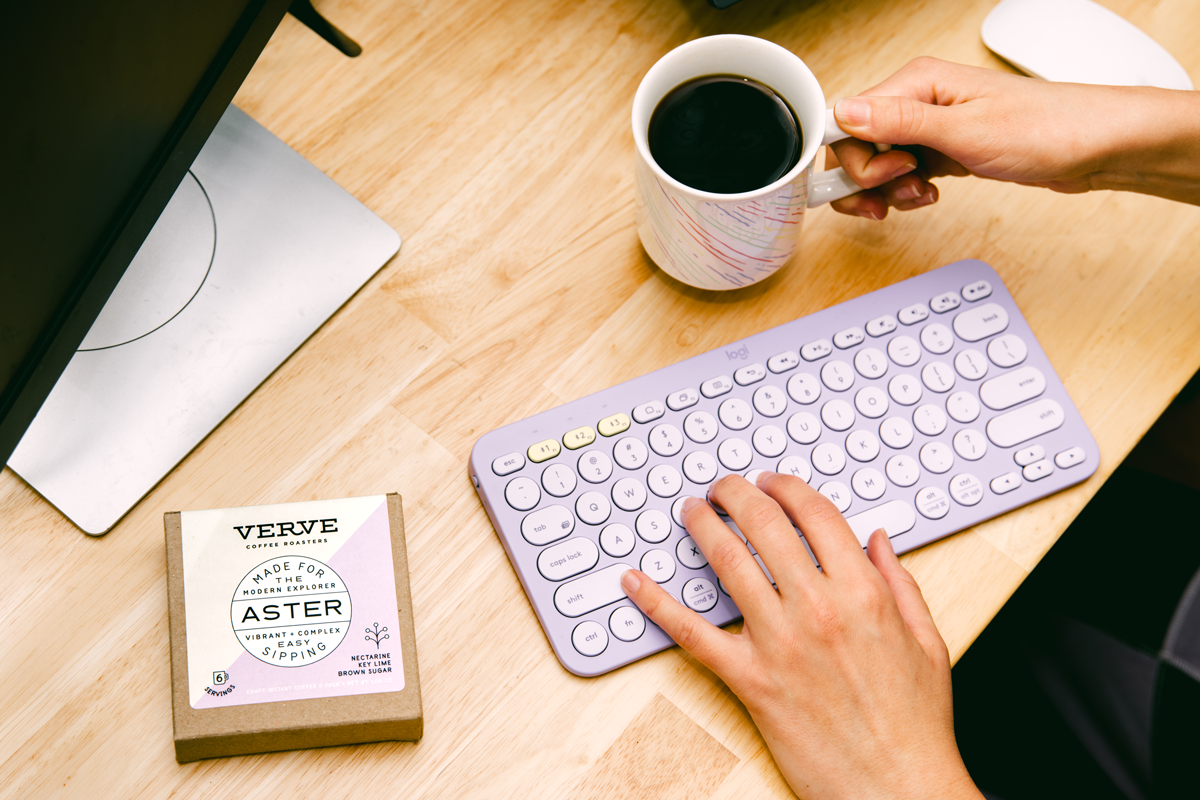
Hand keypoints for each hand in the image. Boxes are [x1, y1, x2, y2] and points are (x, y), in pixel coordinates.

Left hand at [620, 473, 982, 799]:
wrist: (899, 787)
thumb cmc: (915, 722)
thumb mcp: (926, 641)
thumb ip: (900, 582)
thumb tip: (877, 539)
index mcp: (863, 593)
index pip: (814, 514)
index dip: (786, 488)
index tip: (771, 482)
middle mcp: (818, 609)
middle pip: (764, 526)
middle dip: (737, 494)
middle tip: (722, 488)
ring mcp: (779, 644)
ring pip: (727, 564)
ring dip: (702, 527)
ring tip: (691, 512)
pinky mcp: (750, 681)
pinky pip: (693, 634)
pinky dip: (657, 603)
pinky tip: (634, 582)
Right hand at [826, 56, 1199, 218]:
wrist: (1095, 146)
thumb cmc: (1046, 129)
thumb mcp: (965, 131)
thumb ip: (899, 123)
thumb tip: (845, 112)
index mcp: (917, 82)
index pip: (848, 120)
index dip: (853, 158)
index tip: (876, 181)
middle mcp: (918, 100)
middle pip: (857, 145)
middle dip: (867, 180)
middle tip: (900, 192)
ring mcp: (929, 126)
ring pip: (876, 163)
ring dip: (887, 191)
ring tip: (919, 195)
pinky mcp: (941, 148)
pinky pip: (900, 173)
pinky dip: (905, 192)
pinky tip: (929, 194)